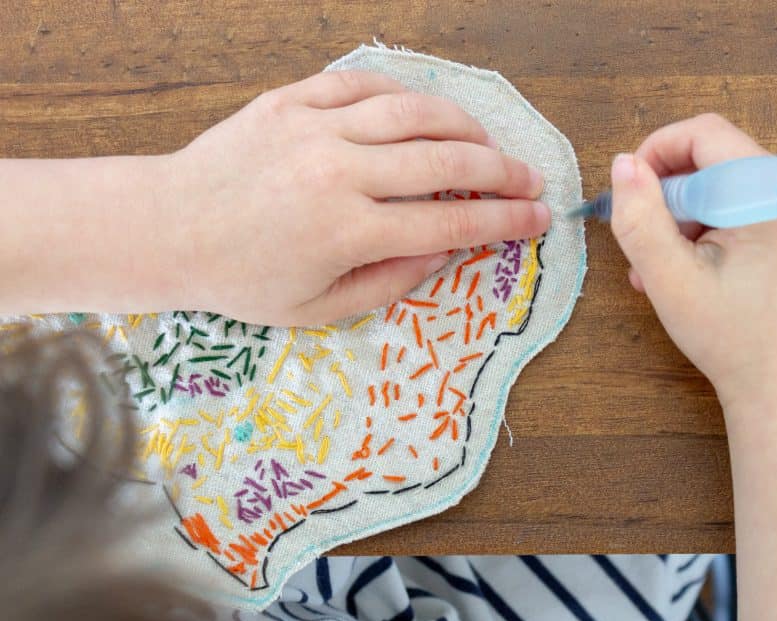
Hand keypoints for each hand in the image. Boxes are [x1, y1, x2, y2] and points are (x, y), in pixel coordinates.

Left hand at [160, 70, 548, 325]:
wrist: (165, 229)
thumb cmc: (240, 281)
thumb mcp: (319, 309)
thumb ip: (392, 281)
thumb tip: (449, 249)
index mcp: (348, 232)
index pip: (451, 220)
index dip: (505, 221)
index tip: (541, 219)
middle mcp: (339, 172)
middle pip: (446, 161)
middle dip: (502, 171)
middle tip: (531, 179)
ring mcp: (314, 127)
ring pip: (413, 112)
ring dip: (464, 125)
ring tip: (488, 143)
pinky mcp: (291, 99)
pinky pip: (363, 84)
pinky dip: (405, 95)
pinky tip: (426, 112)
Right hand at [608, 114, 776, 407]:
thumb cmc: (733, 341)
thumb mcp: (670, 279)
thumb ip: (640, 218)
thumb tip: (623, 165)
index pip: (708, 134)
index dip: (657, 152)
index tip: (629, 192)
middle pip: (718, 158)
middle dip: (671, 195)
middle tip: (645, 244)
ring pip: (727, 185)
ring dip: (686, 217)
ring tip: (661, 268)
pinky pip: (746, 208)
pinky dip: (710, 229)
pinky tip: (688, 270)